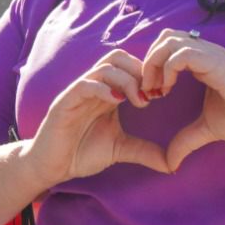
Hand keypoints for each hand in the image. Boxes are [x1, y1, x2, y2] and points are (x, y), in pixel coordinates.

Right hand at [23, 49, 168, 186]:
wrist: (52, 168)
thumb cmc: (81, 153)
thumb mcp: (120, 150)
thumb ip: (144, 151)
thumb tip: (172, 164)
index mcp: (107, 92)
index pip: (129, 66)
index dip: (148, 74)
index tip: (162, 93)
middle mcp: (94, 87)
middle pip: (118, 57)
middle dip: (139, 70)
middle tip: (153, 93)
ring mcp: (78, 92)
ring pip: (104, 67)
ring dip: (126, 80)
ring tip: (138, 100)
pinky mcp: (65, 102)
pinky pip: (84, 84)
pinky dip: (103, 89)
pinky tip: (117, 102)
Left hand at [139, 29, 224, 171]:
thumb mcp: (208, 129)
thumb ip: (186, 141)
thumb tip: (169, 164)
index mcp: (202, 61)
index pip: (168, 46)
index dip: (153, 66)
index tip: (151, 94)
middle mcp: (205, 52)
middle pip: (164, 37)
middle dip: (148, 62)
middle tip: (148, 90)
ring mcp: (211, 54)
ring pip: (169, 40)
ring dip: (154, 64)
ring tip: (156, 90)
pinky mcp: (217, 62)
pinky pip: (182, 54)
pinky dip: (168, 69)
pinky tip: (168, 89)